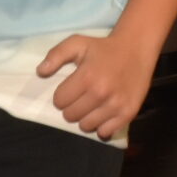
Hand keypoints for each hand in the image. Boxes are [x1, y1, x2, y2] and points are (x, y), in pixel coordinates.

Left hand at [37, 28, 157, 140]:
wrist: (136, 49)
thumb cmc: (103, 48)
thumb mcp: (77, 43)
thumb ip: (56, 55)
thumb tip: (40, 72)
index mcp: (87, 77)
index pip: (60, 101)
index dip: (62, 95)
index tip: (71, 88)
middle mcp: (101, 93)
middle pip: (71, 116)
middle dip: (72, 107)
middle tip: (81, 97)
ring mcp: (116, 105)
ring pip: (86, 126)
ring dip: (85, 118)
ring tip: (92, 105)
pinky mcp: (128, 113)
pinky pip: (105, 132)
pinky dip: (101, 126)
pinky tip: (103, 114)